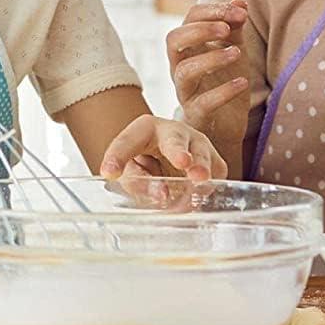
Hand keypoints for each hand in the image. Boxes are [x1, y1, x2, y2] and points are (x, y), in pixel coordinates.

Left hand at [98, 114, 226, 182]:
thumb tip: (162, 194)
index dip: (117, 157)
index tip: (109, 172)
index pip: (127, 142)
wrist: (171, 156)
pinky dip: (205, 188)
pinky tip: (197, 196)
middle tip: (182, 161)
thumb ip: (138, 181)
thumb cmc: (147, 162)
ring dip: (200, 168)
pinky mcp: (215, 161)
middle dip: (177, 150)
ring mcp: (198, 144)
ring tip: (199, 179)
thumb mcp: (131, 171)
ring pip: (201, 155)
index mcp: (145, 128)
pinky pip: (214, 176)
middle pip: (174, 140)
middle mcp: (174, 131)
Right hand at [166, 0, 250, 129]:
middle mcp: (180, 66)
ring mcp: (185, 91)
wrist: (227, 123)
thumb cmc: (225, 81)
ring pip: (184, 71)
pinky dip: (223, 92)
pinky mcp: (196, 115)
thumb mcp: (233, 49)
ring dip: (211, 58)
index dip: (213, 11)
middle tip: (226, 29)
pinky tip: (242, 82)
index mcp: (189, 46)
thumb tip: (240, 2)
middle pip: (174, 41)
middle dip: (199, 30)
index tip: (241, 12)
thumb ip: (234, 27)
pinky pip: (203, 103)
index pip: (189, 18)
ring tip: (237, 54)